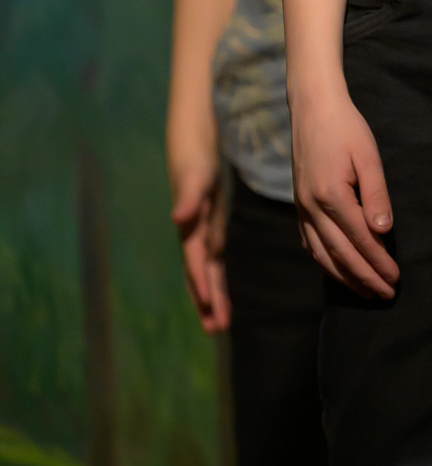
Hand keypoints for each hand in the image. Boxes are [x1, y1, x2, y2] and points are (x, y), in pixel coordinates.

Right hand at [169, 148, 230, 332]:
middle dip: (207, 301)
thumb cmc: (193, 153)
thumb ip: (189, 196)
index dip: (202, 285)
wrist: (193, 136)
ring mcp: (202, 229)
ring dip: (211, 295)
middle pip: (200, 273)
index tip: (210, 309)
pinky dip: (216, 275)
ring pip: (206, 270)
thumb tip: (179, 218)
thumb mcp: (194, 172)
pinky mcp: (210, 222)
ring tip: (219, 323)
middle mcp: (195, 231)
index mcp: (191, 225)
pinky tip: (219, 289)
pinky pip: (213, 257)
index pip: (197, 262)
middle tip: (216, 329)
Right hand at [290, 82, 397, 297]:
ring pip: (322, 254)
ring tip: (366, 291)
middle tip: (386, 295)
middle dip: (364, 278)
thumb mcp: (368, 156)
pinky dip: (324, 261)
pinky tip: (337, 270)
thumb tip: (383, 232)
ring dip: (344, 276)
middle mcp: (312, 207)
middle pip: (341, 255)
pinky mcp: (299, 204)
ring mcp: (302, 207)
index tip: (395, 279)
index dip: (378, 263)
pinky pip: (309, 242)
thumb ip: (376, 195)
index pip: (360, 240)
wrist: (312, 107)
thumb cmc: (346, 128)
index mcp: (331, 195)